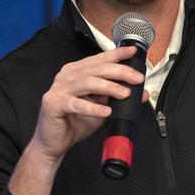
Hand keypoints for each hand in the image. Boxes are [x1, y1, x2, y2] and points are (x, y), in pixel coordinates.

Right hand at [30, 45, 144, 161]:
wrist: (55, 142)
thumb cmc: (75, 122)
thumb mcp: (102, 107)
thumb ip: (117, 98)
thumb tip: (141, 93)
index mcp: (77, 72)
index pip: (99, 59)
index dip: (117, 54)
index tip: (132, 52)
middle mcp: (67, 76)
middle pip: (96, 68)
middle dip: (119, 71)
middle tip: (136, 78)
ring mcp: (59, 89)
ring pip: (87, 82)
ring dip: (109, 87)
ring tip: (124, 93)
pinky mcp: (53, 104)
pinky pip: (76, 104)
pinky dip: (93, 107)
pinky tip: (105, 110)